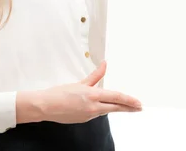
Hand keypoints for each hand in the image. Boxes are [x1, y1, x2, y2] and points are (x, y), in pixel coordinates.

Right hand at [20, 61, 141, 123]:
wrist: (46, 106)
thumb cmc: (60, 93)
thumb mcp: (80, 82)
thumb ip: (95, 75)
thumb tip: (105, 64)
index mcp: (92, 95)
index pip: (116, 97)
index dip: (129, 100)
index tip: (138, 102)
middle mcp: (93, 107)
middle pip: (116, 107)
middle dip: (129, 108)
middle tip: (139, 107)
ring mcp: (89, 115)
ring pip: (107, 110)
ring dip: (118, 108)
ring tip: (128, 107)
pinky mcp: (84, 119)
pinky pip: (98, 113)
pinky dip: (104, 109)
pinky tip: (106, 107)